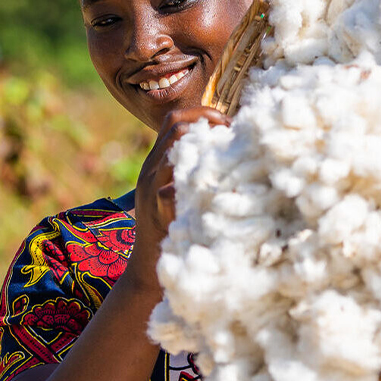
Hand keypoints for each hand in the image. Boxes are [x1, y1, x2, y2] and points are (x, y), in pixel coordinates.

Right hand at [126, 106, 230, 290]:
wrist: (148, 267)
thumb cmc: (172, 228)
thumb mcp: (178, 193)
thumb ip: (192, 171)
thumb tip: (227, 151)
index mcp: (156, 162)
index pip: (175, 120)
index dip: (202, 113)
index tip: (227, 122)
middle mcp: (150, 169)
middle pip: (175, 124)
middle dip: (207, 118)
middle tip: (232, 129)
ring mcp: (151, 187)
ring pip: (174, 148)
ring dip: (205, 142)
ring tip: (229, 148)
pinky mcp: (156, 208)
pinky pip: (172, 186)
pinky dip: (196, 178)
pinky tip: (218, 181)